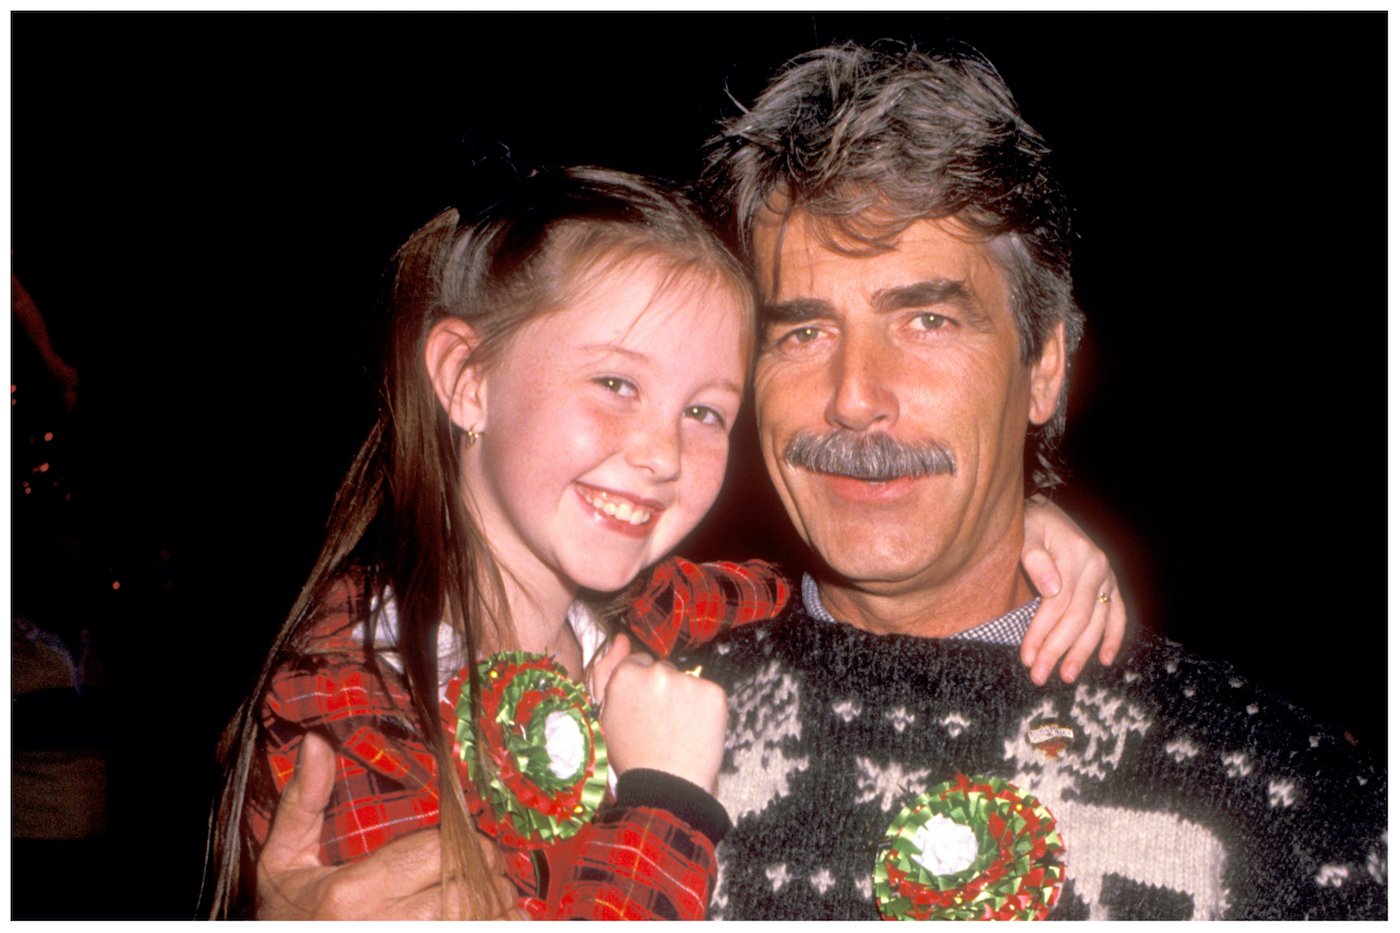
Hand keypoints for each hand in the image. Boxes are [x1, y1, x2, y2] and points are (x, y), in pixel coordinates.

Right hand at [255, 732, 524, 919]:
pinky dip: (498, 924)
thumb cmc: (286, 917)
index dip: (462, 841)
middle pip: (466, 888)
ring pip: (481, 919)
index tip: (463, 839)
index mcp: (352, 892)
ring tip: (489, 893)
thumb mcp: (282, 862)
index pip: (436, 852)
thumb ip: (303, 804)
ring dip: (496, 903)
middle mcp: (383, 927)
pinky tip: (487, 918)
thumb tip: (318, 743)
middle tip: (483, 864)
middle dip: (485, 871)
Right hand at [595, 638, 727, 793]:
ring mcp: (688, 681)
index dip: (642, 689)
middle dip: (663, 690)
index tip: (644, 710)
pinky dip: (705, 708)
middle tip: (662, 724)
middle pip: (663, 670)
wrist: (667, 790)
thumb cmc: (631, 757)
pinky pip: (708, 692)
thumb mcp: (606, 717)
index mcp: (626, 675)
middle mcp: (657, 672)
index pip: (638, 664)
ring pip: (687, 681)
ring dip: (685, 698)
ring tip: (679, 731)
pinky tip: (696, 731)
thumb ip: (607, 673)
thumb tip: (621, 638)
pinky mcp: (714, 693)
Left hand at [1019, 497, 1126, 684]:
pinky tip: (1105, 660)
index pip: (1057, 605)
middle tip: (1039, 676)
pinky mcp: (1110, 583)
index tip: (1026, 658)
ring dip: (1083, 652)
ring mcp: (1107, 577)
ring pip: (1098, 622)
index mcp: (1076, 556)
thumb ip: (1034, 557)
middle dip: (1058, 650)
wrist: (1045, 511)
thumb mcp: (1025, 532)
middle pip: (1078, 618)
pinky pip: (1118, 614)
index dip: (1042, 634)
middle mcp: (1097, 567)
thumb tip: (1052, 589)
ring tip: (1066, 676)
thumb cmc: (1029, 524)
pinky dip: (1113, 638)